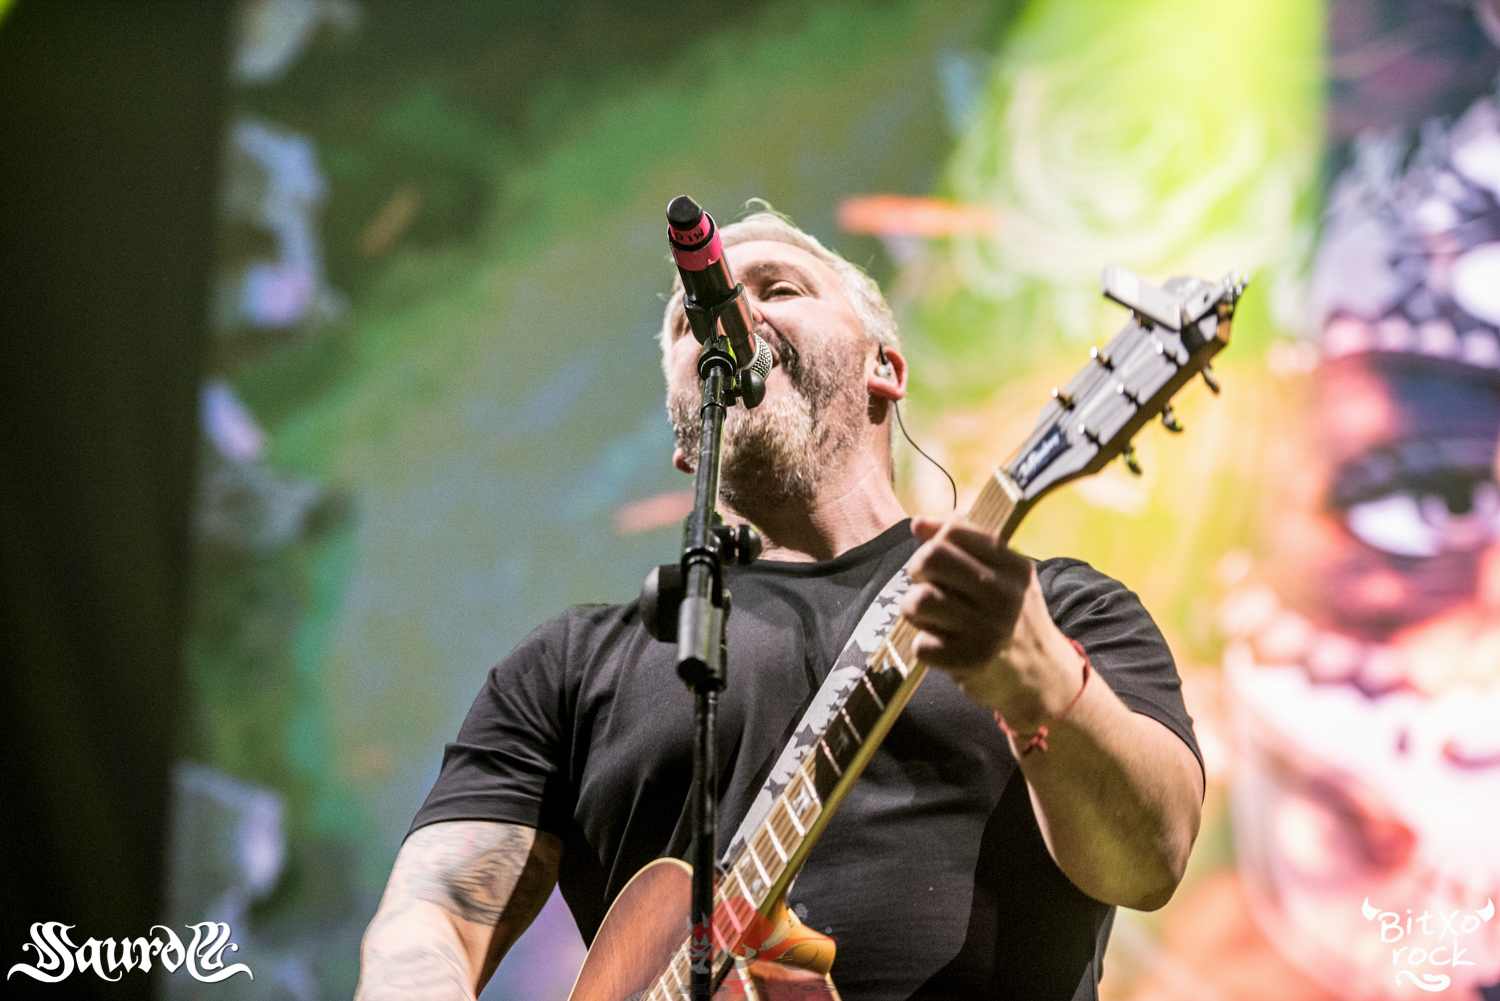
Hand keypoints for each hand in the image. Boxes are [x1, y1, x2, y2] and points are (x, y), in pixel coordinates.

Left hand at [901, 516, 1079, 726]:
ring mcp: (988, 628)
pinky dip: (925, 647)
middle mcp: (1004, 594)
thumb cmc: (1014, 621)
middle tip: (927, 587)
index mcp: (1013, 566)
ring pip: (919, 600)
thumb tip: (919, 523)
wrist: (1043, 679)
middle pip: (931, 559)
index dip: (935, 542)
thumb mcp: (1005, 578)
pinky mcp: (972, 661)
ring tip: (932, 619)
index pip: (956, 531)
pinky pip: (921, 643)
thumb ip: (964, 546)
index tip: (939, 562)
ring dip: (915, 611)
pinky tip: (943, 648)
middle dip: (918, 571)